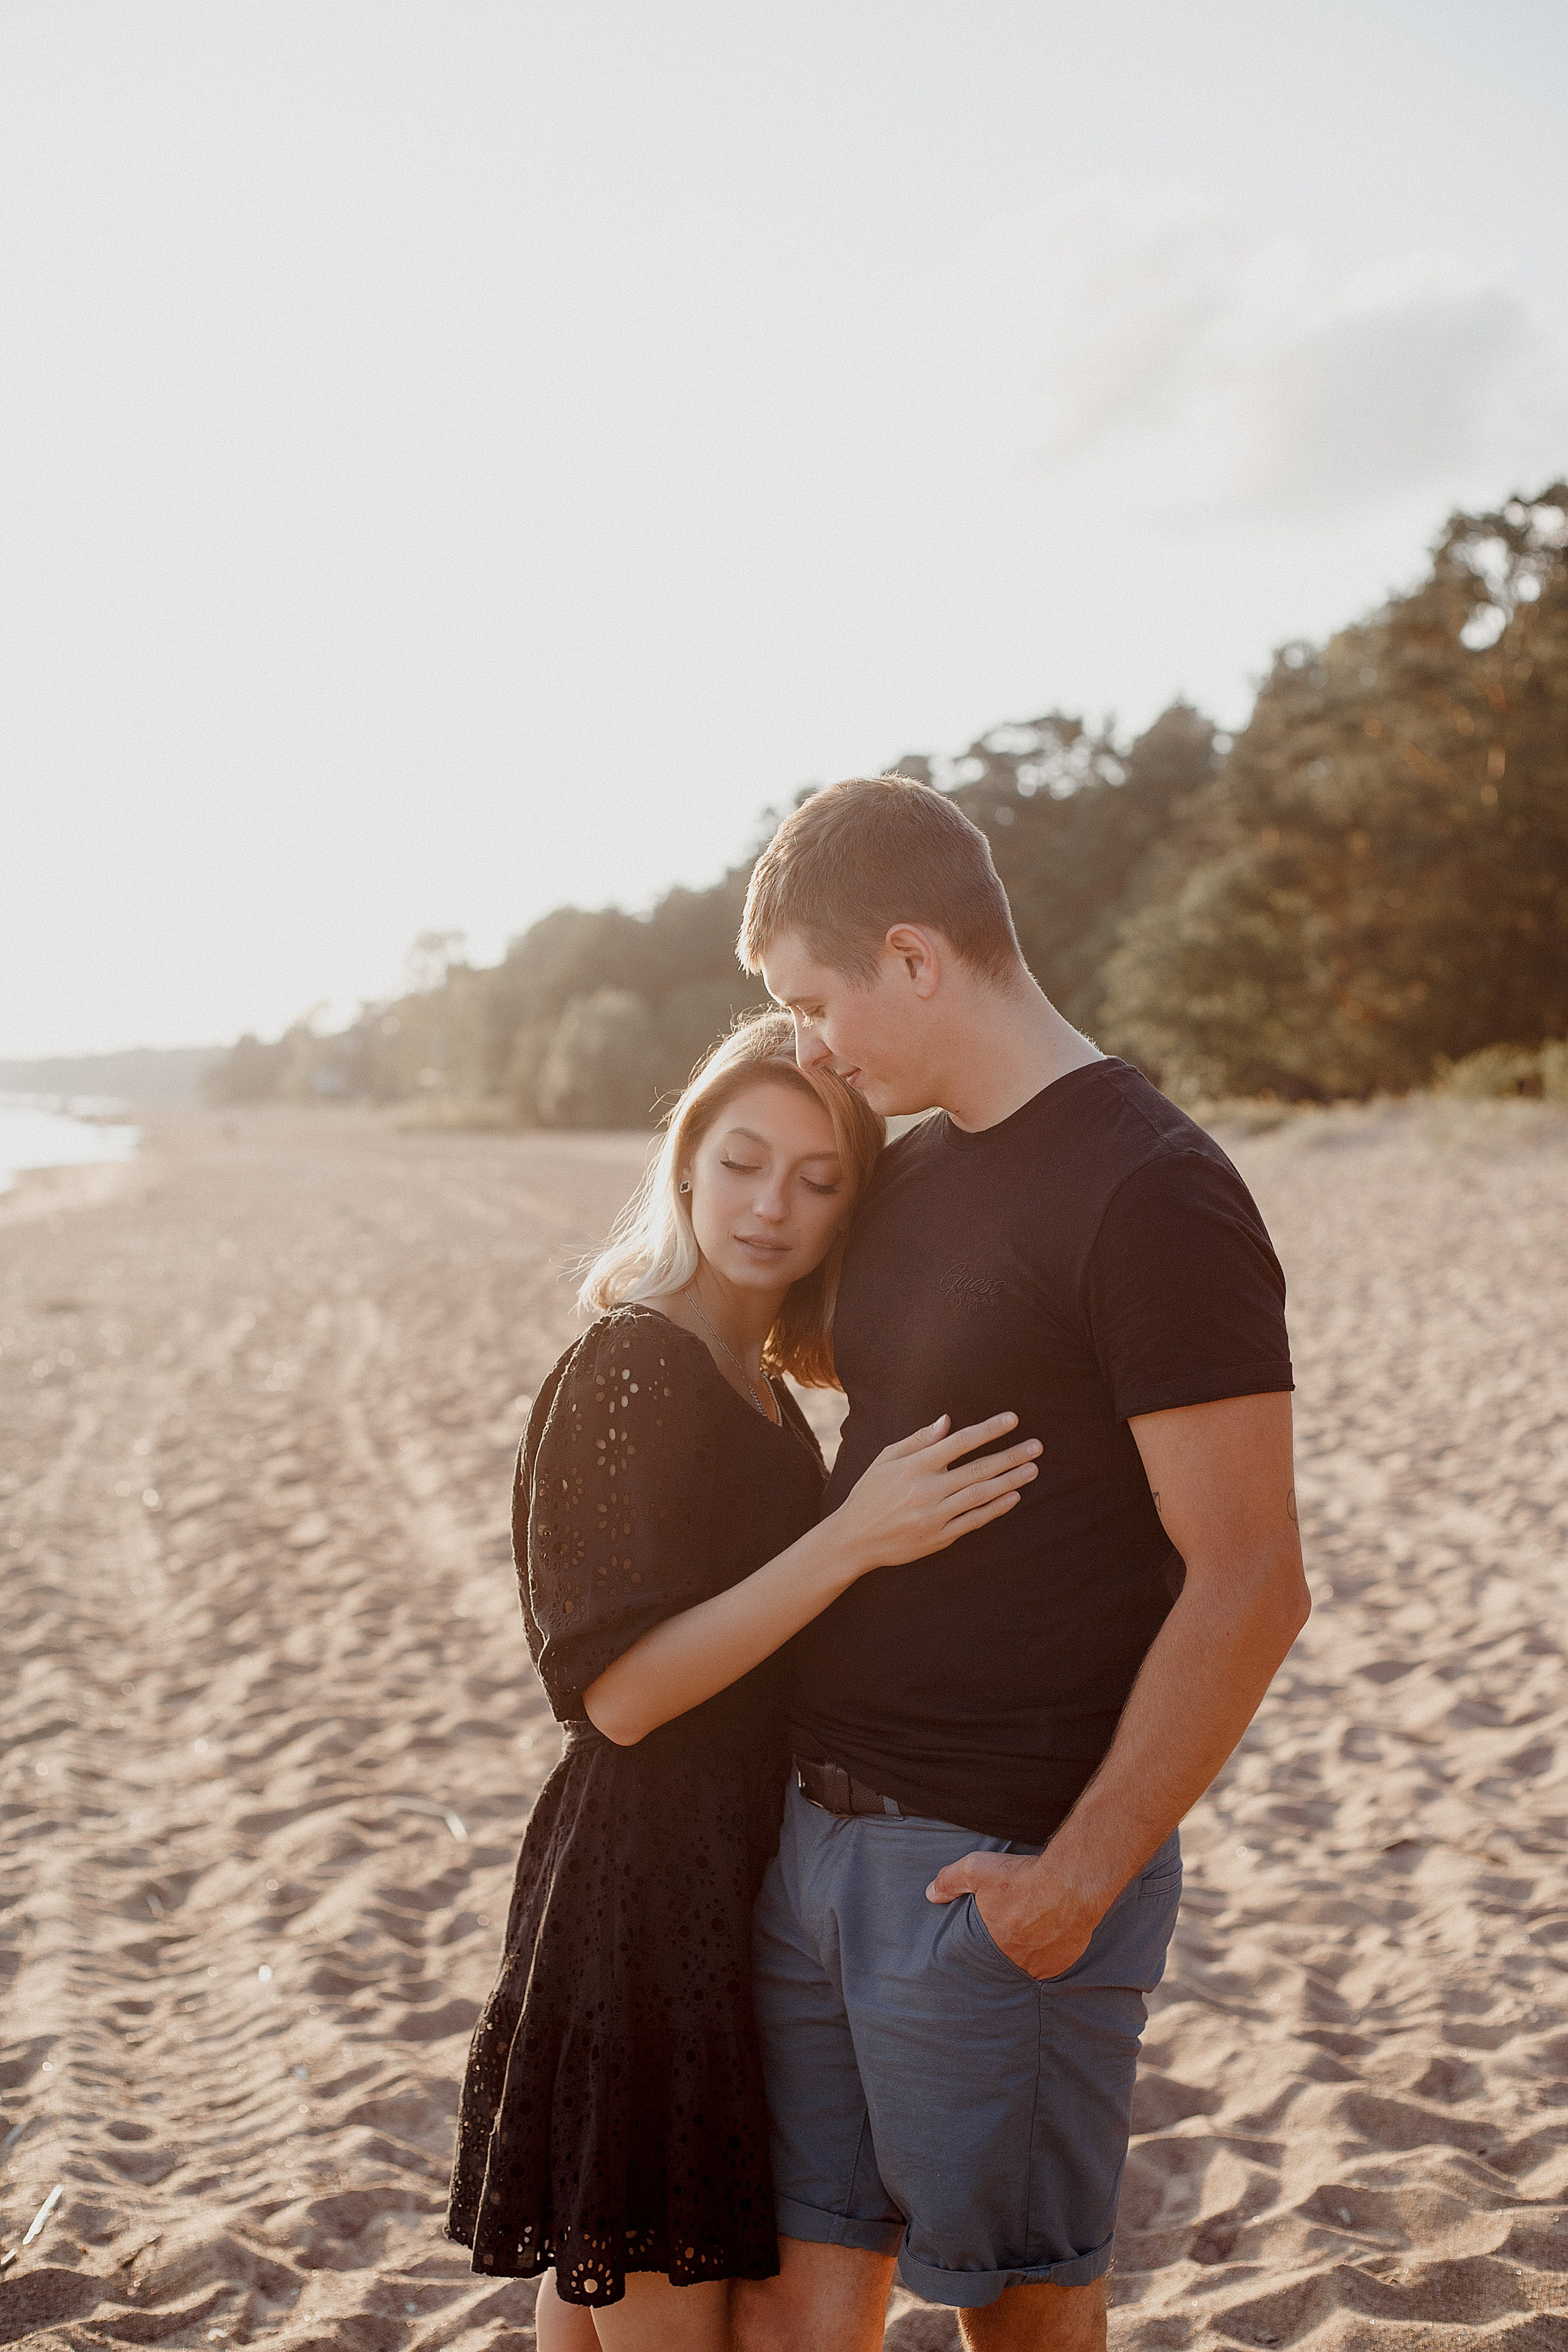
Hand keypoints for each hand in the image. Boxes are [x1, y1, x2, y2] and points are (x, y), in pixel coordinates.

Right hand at [830, 1413, 1040, 1573]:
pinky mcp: (939, 1538)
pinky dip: (995, 1508)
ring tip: (1032, 1469)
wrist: (853, 1539)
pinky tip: (1014, 1497)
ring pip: (980, 1495)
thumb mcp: (885, 1459)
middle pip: (977, 1469)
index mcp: (912, 1467)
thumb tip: (947, 1421)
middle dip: (1010, 1456)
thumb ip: (918, 1440)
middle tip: (1037, 1446)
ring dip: (1010, 1481)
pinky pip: (974, 1521)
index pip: (959, 1443)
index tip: (1012, 1420)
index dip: (988, 1430)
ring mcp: (934, 1516)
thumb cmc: (870, 1493)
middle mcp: (926, 1490)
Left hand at [924, 1849, 1101, 1980]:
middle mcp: (1018, 1960)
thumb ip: (950, 1881)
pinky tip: (1052, 1933)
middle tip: (1014, 1927)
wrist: (1070, 1882)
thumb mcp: (976, 1870)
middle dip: (1008, 1944)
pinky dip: (1051, 1950)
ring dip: (1030, 1950)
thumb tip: (930, 1893)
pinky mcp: (1066, 1959)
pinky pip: (1054, 1961)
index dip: (986, 1941)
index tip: (990, 1932)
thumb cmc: (1023, 1877)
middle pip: (1008, 1957)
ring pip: (1032, 1962)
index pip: (982, 1954)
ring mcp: (1044, 1964)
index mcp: (994, 1944)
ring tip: (1033, 1931)